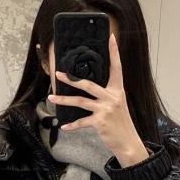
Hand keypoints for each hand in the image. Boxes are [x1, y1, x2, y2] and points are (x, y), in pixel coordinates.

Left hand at [48, 33, 150, 167]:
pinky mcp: (100, 122)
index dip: (114, 52)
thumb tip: (88, 87)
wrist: (128, 141)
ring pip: (80, 101)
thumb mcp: (118, 105)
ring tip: (51, 98)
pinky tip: (64, 126)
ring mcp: (106, 109)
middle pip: (88, 84)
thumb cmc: (120, 123)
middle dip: (71, 79)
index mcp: (118, 90)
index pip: (117, 67)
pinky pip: (81, 121)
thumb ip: (106, 95)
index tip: (111, 38)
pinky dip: (72, 125)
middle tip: (58, 74)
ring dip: (64, 100)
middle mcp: (112, 97)